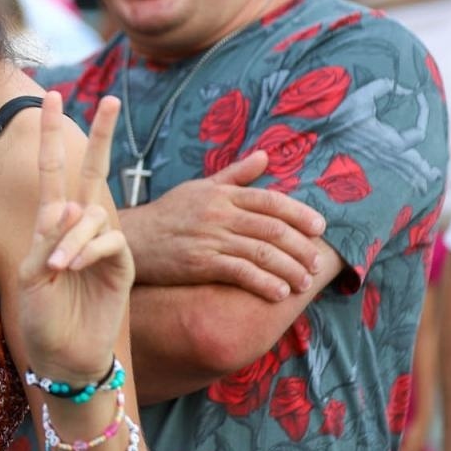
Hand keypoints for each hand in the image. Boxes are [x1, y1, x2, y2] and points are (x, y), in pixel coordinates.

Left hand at [17, 92, 134, 383]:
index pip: (53, 170)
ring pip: (93, 213)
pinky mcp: (122, 265)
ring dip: (73, 236)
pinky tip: (71, 266)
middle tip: (112, 98)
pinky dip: (88, 249)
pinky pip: (109, 241)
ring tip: (57, 267)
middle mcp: (79, 228)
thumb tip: (69, 208)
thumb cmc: (40, 319)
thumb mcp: (29, 277)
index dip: (51, 134)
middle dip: (101, 134)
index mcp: (51, 225)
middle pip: (93, 171)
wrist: (64, 358)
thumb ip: (46, 242)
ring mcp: (103, 245)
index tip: (51, 98)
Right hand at [120, 153, 325, 300]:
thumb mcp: (200, 187)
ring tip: (303, 283)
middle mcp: (218, 213)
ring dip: (289, 269)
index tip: (320, 229)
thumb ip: (236, 175)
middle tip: (316, 264)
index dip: (299, 214)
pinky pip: (240, 272)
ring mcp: (209, 238)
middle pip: (272, 229)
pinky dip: (264, 283)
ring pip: (261, 252)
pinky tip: (279, 293)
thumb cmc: (168, 213)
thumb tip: (266, 156)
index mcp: (221, 194)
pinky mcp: (199, 263)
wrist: (130, 238)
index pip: (270, 201)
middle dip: (300, 248)